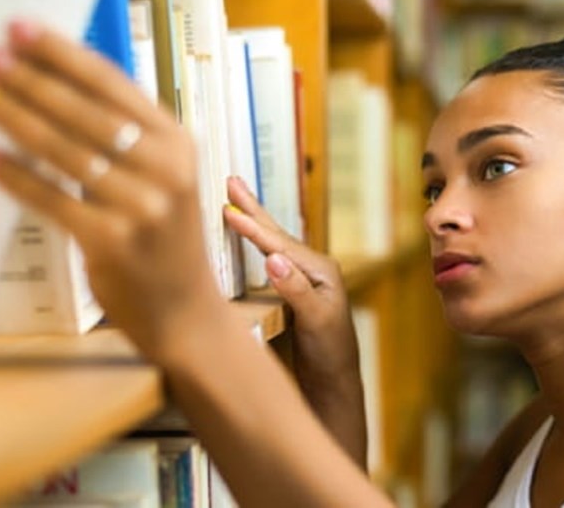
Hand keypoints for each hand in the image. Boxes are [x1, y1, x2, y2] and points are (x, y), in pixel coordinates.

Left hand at [0, 20, 222, 360]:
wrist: (186, 309)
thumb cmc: (169, 241)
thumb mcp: (168, 179)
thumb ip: (132, 139)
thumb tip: (64, 90)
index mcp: (181, 145)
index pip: (115, 87)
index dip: (63, 55)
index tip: (22, 32)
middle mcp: (167, 171)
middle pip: (86, 113)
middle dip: (30, 81)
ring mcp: (142, 207)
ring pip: (64, 151)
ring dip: (15, 118)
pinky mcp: (111, 242)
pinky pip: (51, 199)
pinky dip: (15, 176)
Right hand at [225, 177, 359, 382]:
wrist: (334, 382)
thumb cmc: (331, 354)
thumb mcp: (317, 322)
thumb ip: (296, 290)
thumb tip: (273, 259)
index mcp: (321, 271)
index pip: (280, 245)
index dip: (253, 228)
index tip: (229, 209)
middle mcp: (313, 268)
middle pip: (277, 233)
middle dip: (253, 208)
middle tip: (233, 180)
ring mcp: (302, 278)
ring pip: (272, 242)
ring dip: (254, 220)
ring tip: (236, 200)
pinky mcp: (292, 290)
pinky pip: (270, 258)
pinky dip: (255, 242)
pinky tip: (248, 236)